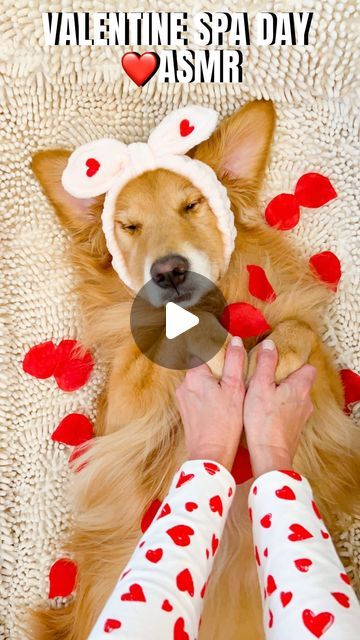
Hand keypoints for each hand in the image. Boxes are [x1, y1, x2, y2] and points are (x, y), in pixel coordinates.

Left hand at [176, 337, 245, 470]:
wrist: (210, 455)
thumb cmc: (224, 423)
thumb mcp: (235, 388)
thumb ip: (235, 362)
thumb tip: (236, 341)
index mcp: (195, 375)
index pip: (200, 349)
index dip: (210, 341)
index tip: (215, 333)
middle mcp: (184, 384)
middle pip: (198, 364)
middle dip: (212, 361)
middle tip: (227, 357)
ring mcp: (183, 399)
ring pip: (197, 379)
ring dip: (209, 377)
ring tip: (225, 379)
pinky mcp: (186, 412)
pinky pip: (196, 393)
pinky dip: (206, 391)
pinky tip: (218, 397)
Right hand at [244, 339, 315, 477]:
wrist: (270, 454)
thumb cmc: (264, 421)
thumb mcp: (260, 385)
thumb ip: (266, 363)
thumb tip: (270, 345)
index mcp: (300, 387)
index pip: (308, 368)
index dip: (296, 362)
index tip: (282, 360)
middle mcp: (305, 402)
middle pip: (301, 383)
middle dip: (287, 378)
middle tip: (269, 376)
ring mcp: (301, 417)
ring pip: (296, 399)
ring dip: (283, 395)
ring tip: (265, 393)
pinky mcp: (294, 429)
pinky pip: (290, 413)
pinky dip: (281, 409)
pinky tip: (266, 411)